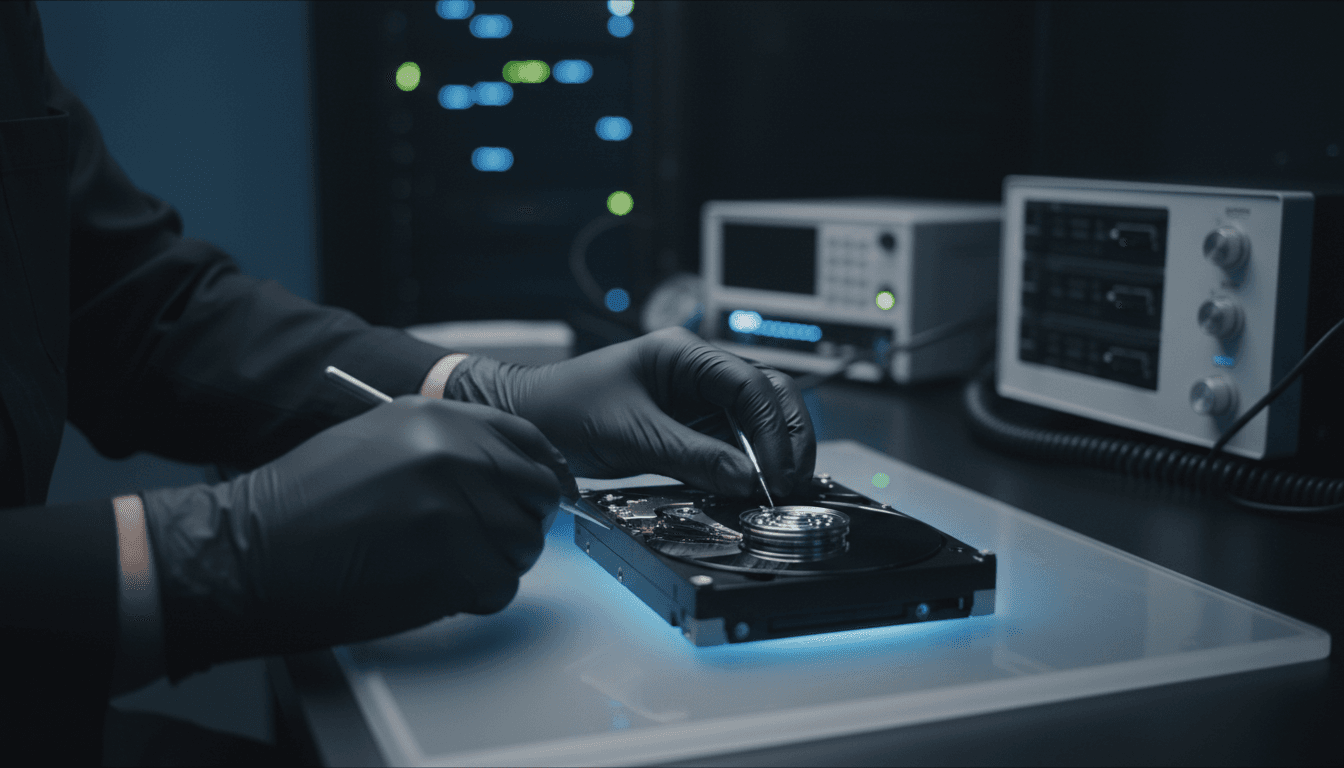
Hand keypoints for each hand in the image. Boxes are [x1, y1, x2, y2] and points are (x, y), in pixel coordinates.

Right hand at [140, 396, 573, 678]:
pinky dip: (479, 596)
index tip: (543, 493)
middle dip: (521, 522)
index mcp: (436, 418)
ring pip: (523, 544)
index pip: (528, 441)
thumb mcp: (379, 440)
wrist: (248, 553)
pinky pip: (500, 585)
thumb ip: (446, 446)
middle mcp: (452, 454)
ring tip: (450, 566)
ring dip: (497, 564)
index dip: (541, 472)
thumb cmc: (303, 504)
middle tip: (488, 541)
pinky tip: (439, 588)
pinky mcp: (449, 563)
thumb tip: (503, 470)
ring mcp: (454, 508)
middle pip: (536, 493)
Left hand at [447, 327, 815, 497]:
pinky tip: (750, 491)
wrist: (527, 423)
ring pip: (753, 425)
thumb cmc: (563, 408)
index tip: (775, 470)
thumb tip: (745, 477)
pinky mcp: (686, 431)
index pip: (750, 383)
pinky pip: (728, 448)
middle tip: (791, 482)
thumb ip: (691, 454)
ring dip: (769, 456)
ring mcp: (694, 402)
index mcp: (684, 354)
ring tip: (777, 492)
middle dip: (786, 438)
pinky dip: (744, 470)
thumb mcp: (630, 433)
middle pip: (766, 397)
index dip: (771, 428)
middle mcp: (697, 374)